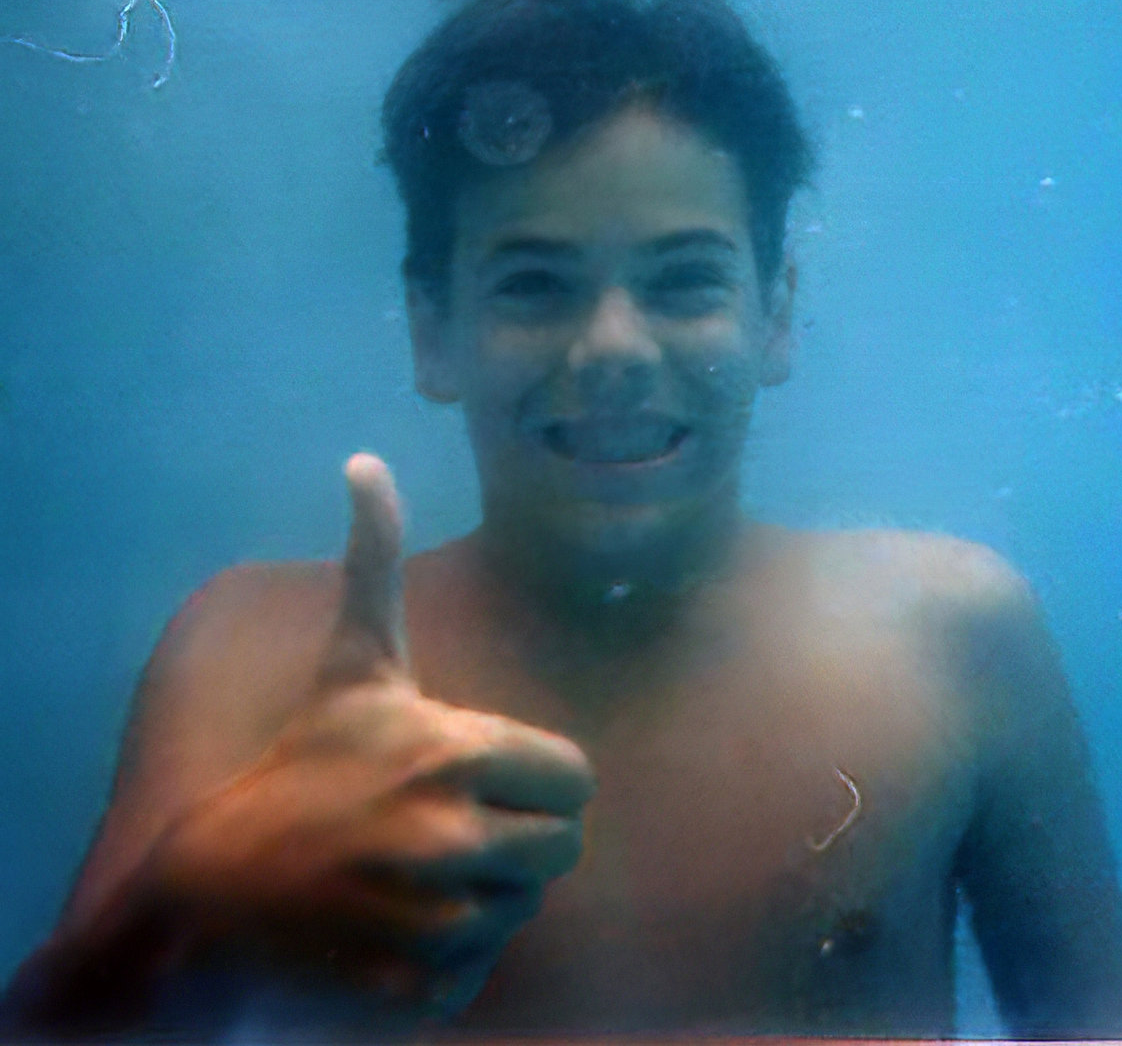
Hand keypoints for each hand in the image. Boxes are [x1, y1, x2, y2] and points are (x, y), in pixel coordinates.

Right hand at [144, 454, 594, 1019]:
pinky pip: (484, 966)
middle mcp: (456, 838)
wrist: (216, 890)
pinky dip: (451, 953)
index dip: (535, 777)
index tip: (482, 775)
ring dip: (482, 893)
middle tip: (448, 825)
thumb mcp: (353, 662)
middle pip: (561, 847)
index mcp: (458, 753)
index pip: (576, 779)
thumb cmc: (303, 762)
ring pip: (522, 906)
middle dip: (517, 836)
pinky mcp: (421, 988)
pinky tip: (395, 924)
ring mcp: (438, 921)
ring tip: (413, 871)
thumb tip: (365, 461)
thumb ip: (374, 560)